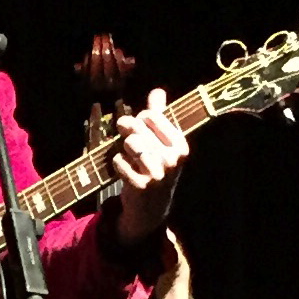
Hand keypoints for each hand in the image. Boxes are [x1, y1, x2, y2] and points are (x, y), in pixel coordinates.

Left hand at [110, 88, 191, 243]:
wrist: (151, 207)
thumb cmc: (155, 168)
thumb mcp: (161, 143)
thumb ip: (159, 116)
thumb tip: (157, 91)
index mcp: (180, 145)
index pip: (151, 115)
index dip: (140, 119)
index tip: (140, 127)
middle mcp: (173, 159)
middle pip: (138, 127)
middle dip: (128, 132)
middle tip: (130, 142)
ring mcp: (158, 173)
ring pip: (130, 143)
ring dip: (124, 148)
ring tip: (130, 157)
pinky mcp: (142, 185)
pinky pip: (119, 161)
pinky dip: (118, 164)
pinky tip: (125, 170)